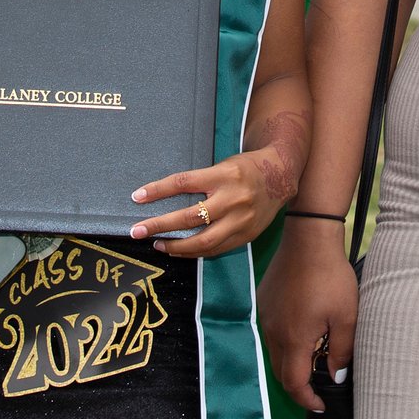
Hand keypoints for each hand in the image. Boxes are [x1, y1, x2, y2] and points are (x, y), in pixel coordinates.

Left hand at [128, 147, 288, 258]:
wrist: (280, 176)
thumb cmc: (245, 168)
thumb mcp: (222, 166)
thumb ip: (200, 182)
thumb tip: (166, 199)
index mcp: (224, 175)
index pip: (184, 183)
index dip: (159, 190)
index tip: (137, 197)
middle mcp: (233, 199)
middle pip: (190, 217)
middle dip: (160, 225)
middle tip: (138, 230)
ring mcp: (241, 220)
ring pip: (203, 241)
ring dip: (175, 246)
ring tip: (157, 244)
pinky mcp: (246, 235)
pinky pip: (216, 249)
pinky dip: (195, 252)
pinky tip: (180, 250)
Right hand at [258, 219, 356, 410]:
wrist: (309, 239)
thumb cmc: (332, 278)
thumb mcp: (346, 317)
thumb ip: (341, 352)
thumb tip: (334, 378)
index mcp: (294, 340)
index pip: (294, 383)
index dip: (307, 400)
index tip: (321, 405)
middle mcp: (274, 332)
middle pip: (281, 373)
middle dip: (298, 386)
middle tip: (318, 388)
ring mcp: (266, 317)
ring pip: (275, 353)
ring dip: (292, 364)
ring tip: (314, 360)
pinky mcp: (265, 302)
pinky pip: (271, 333)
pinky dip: (285, 344)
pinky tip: (303, 333)